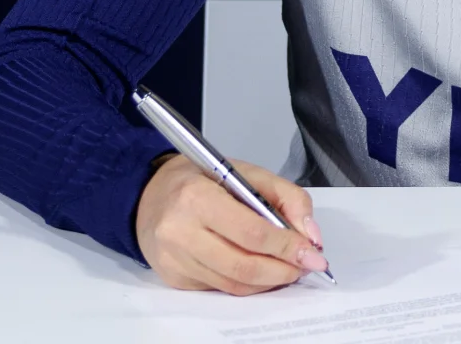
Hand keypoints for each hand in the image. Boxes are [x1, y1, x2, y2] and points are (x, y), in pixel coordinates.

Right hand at [134, 152, 330, 292]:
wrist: (148, 195)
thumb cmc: (200, 180)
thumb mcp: (245, 172)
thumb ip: (286, 197)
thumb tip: (310, 235)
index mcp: (197, 197)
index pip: (252, 233)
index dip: (287, 247)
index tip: (313, 254)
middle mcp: (180, 232)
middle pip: (244, 266)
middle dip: (283, 270)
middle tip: (305, 266)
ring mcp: (174, 259)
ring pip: (234, 284)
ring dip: (268, 281)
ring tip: (286, 268)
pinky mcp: (174, 278)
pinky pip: (220, 288)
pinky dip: (247, 283)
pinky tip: (258, 270)